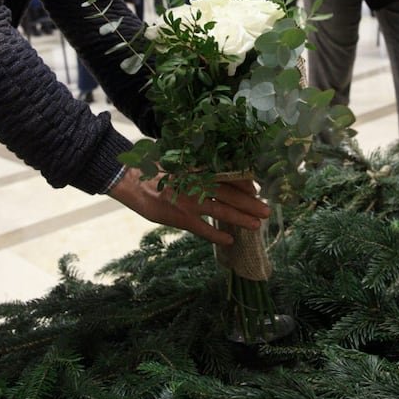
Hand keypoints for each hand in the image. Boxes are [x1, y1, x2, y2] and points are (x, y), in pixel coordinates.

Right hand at [109, 168, 270, 245]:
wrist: (131, 178)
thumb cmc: (154, 167)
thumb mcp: (178, 157)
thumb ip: (197, 164)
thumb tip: (214, 166)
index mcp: (198, 167)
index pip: (229, 175)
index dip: (245, 184)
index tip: (256, 189)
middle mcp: (198, 183)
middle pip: (231, 194)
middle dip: (251, 203)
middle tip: (267, 211)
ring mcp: (190, 201)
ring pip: (222, 211)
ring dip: (241, 219)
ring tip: (257, 226)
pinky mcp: (180, 217)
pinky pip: (203, 228)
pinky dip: (217, 235)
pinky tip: (229, 240)